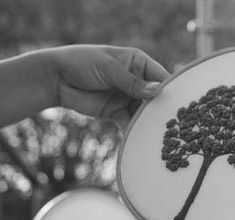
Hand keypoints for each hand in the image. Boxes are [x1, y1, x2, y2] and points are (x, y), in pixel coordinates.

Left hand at [52, 45, 169, 129]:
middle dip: (161, 110)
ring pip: (144, 113)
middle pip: (155, 98)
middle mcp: (136, 81)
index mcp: (138, 63)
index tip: (180, 103)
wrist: (54, 79)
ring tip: (159, 135)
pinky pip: (130, 123)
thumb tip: (158, 92)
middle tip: (172, 123)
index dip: (170, 89)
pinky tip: (140, 140)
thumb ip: (133, 82)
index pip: (160, 76)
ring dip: (149, 123)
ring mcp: (127, 98)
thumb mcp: (109, 68)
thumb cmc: (81, 63)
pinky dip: (134, 131)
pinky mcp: (116, 113)